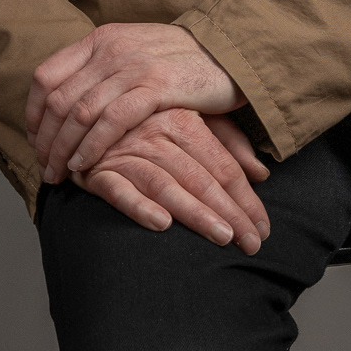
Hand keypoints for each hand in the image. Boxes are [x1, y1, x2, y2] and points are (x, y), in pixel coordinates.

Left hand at [27, 22, 243, 184]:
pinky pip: (112, 121)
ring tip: (59, 174)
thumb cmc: (179, 59)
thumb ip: (102, 70)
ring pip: (80, 113)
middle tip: (44, 167)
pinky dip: (92, 146)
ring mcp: (133, 66)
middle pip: (58, 99)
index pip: (46, 75)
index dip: (33, 113)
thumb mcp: (133, 52)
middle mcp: (111, 48)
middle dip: (44, 140)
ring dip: (63, 149)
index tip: (34, 140)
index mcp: (100, 39)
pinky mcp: (157, 85)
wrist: (227, 50)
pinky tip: (85, 165)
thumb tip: (66, 100)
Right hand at [69, 108, 269, 252]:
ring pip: (166, 184)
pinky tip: (161, 224)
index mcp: (183, 118)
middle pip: (200, 177)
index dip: (246, 198)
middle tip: (252, 244)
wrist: (88, 108)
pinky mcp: (96, 170)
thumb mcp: (193, 119)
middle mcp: (157, 132)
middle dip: (229, 213)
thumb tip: (262, 173)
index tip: (263, 228)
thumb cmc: (149, 117)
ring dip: (194, 213)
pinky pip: (118, 190)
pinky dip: (139, 206)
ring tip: (222, 237)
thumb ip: (228, 143)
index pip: (222, 165)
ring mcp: (126, 151)